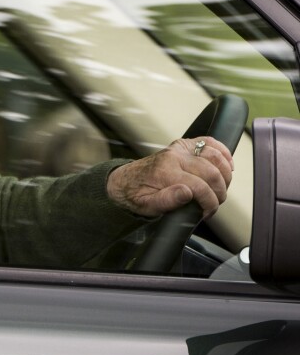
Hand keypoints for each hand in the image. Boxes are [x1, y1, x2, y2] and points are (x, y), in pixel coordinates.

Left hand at [106, 137, 233, 218]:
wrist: (125, 181)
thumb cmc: (136, 194)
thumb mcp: (146, 205)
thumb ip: (166, 201)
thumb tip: (186, 193)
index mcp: (164, 172)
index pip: (199, 187)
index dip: (209, 203)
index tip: (207, 212)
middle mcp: (173, 156)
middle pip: (211, 172)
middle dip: (219, 191)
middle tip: (214, 203)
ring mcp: (179, 148)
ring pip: (215, 156)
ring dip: (225, 175)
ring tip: (219, 189)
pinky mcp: (184, 145)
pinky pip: (209, 142)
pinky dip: (223, 153)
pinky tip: (228, 166)